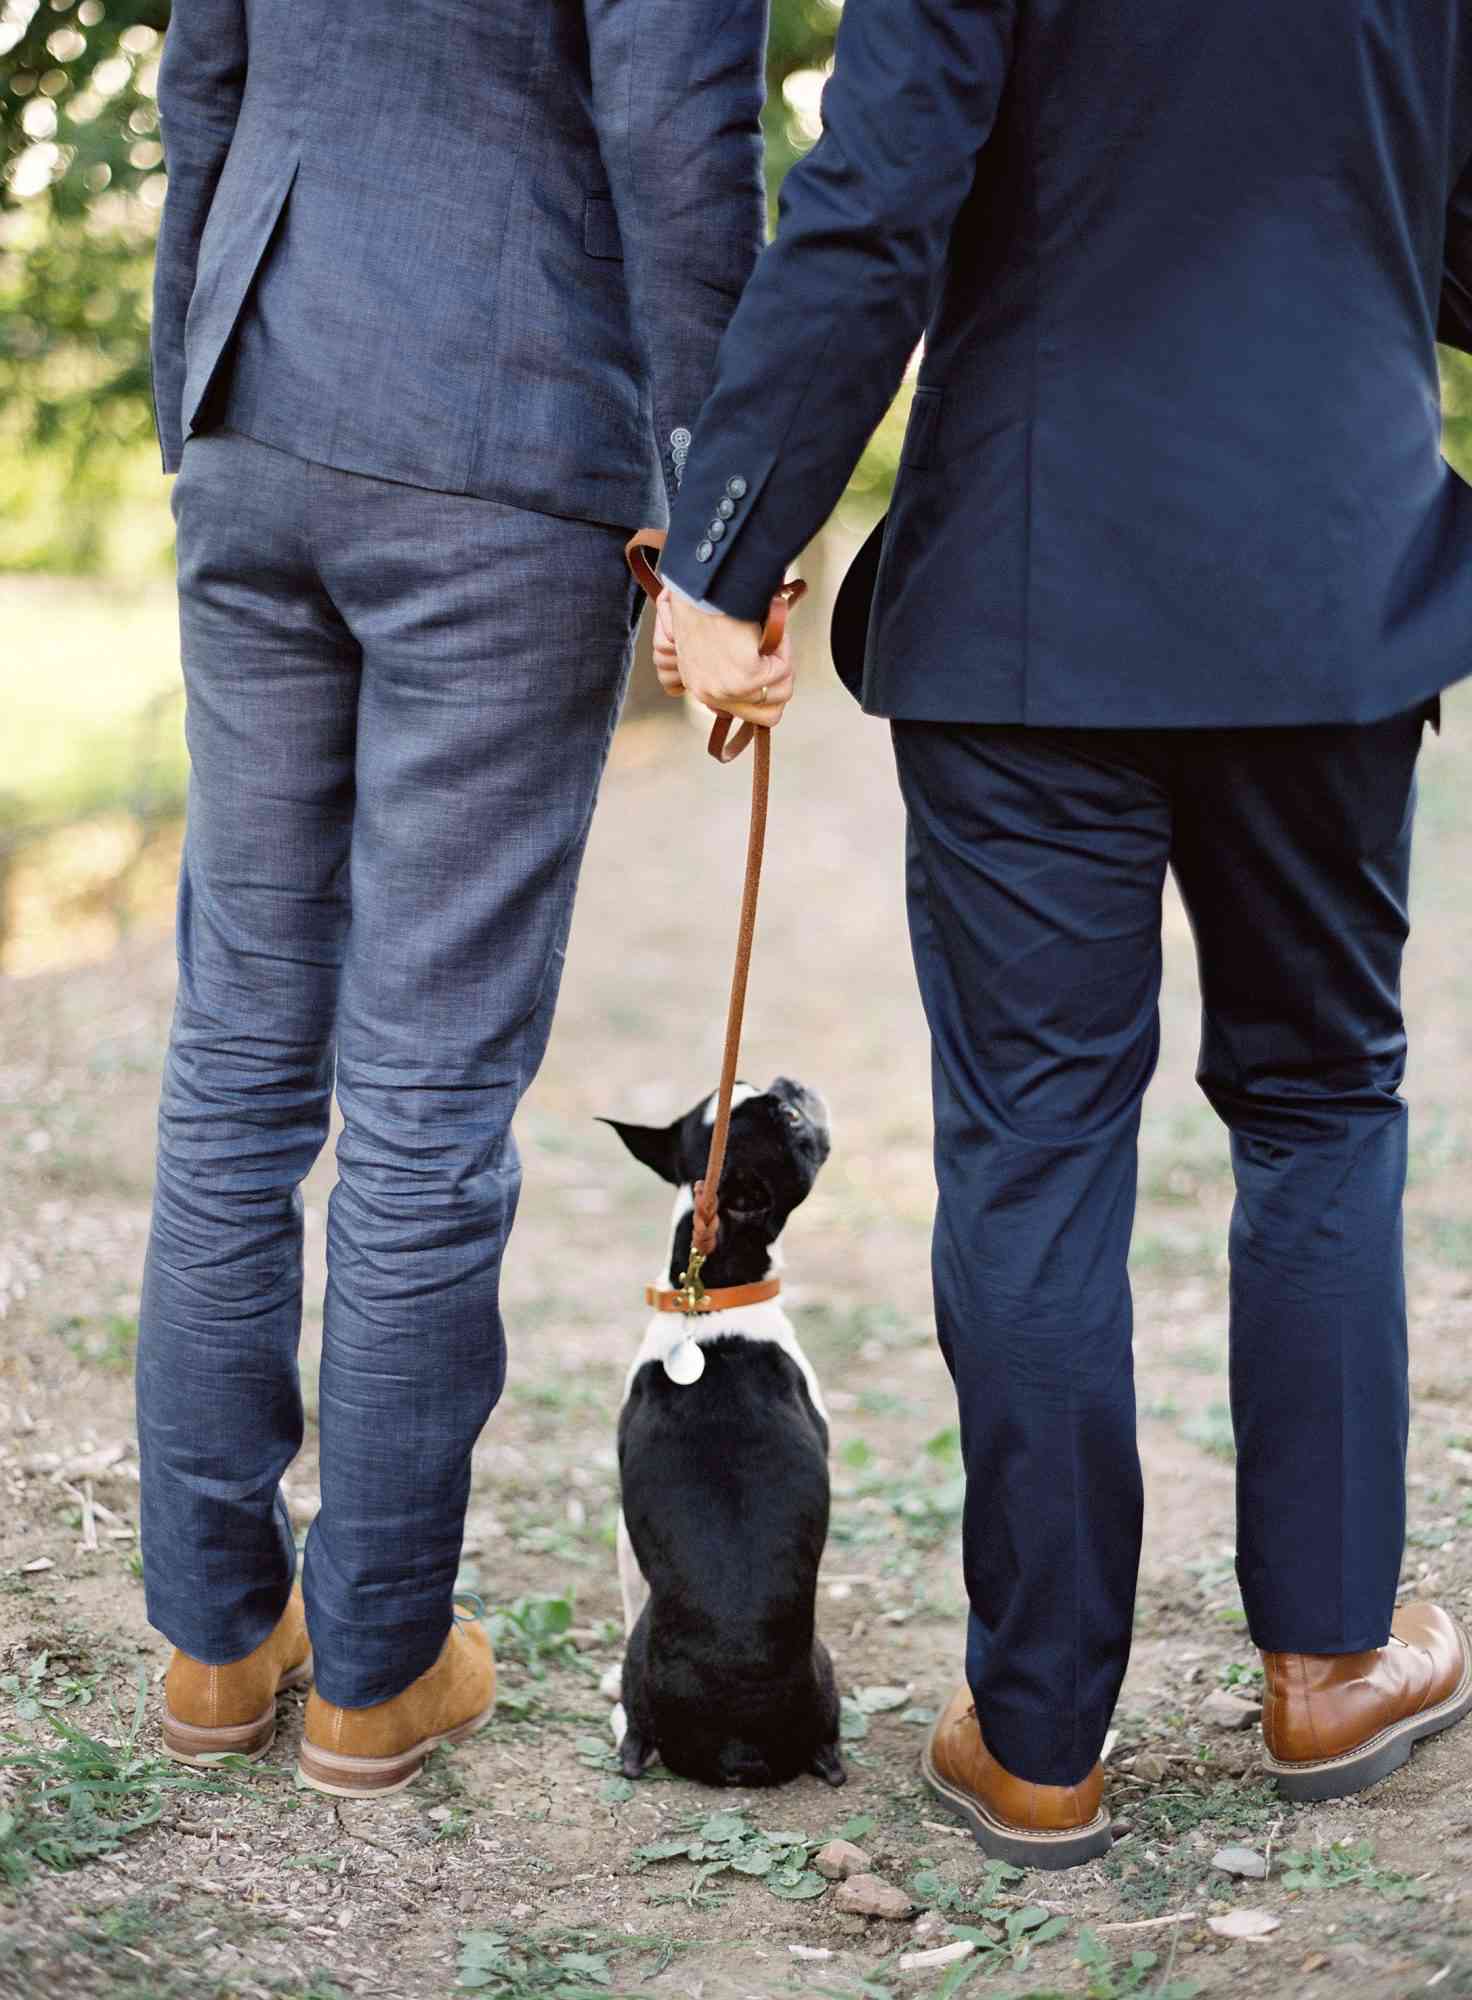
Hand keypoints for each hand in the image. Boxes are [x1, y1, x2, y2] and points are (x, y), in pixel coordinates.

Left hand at [653, 588, 794, 729]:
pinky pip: (783, 670)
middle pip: (769, 715)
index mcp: (702, 689)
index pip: (745, 714)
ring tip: (768, 638)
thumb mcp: (715, 646)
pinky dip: (782, 646)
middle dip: (780, 685)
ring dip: (782, 662)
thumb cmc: (707, 604)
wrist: (703, 585)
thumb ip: (734, 670)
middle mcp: (712, 695)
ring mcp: (730, 689)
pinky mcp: (746, 677)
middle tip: (776, 656)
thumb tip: (764, 679)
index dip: (764, 692)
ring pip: (782, 694)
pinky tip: (767, 629)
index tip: (768, 669)